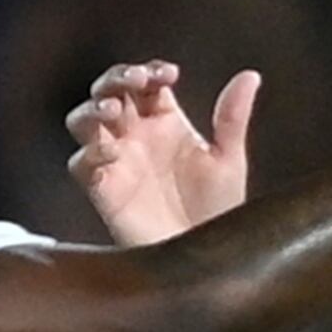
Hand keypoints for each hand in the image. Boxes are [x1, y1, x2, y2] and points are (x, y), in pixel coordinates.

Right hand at [65, 60, 262, 244]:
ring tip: (113, 110)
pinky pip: (81, 165)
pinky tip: (112, 151)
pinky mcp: (103, 190)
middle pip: (108, 92)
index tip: (169, 73)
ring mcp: (116, 161)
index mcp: (164, 122)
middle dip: (117, 78)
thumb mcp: (229, 162)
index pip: (145, 82)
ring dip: (93, 109)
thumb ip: (232, 118)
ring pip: (83, 121)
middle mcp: (135, 136)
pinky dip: (90, 153)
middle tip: (138, 80)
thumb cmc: (218, 211)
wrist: (207, 260)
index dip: (150, 70)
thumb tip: (250, 76)